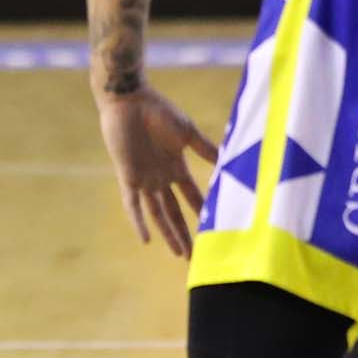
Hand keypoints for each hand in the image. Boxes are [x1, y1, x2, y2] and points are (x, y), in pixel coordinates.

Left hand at [94, 82, 217, 256]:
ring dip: (169, 233)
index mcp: (176, 167)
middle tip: (196, 256)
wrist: (130, 100)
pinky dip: (139, 221)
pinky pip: (132, 204)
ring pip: (158, 213)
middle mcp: (160, 178)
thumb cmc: (159, 111)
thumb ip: (205, 149)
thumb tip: (229, 162)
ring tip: (180, 254)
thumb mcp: (188, 132)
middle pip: (175, 212)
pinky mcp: (128, 176)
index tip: (216, 231)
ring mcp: (144, 179)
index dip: (202, 213)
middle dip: (185, 233)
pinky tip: (146, 239)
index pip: (192, 197)